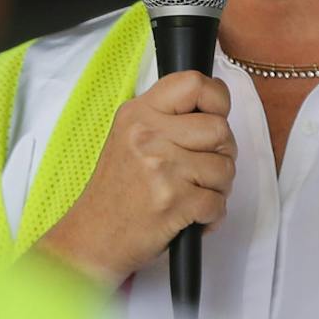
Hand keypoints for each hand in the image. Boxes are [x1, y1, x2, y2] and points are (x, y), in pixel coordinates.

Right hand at [35, 70, 235, 283]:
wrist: (94, 236)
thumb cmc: (117, 191)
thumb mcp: (130, 137)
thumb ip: (168, 119)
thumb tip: (216, 110)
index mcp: (139, 113)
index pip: (193, 83)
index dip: (216, 100)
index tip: (213, 118)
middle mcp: (148, 135)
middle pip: (220, 128)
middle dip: (222, 153)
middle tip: (203, 168)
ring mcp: (161, 168)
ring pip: (225, 167)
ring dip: (218, 188)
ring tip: (192, 194)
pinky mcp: (173, 201)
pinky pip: (219, 203)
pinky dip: (212, 215)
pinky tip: (190, 216)